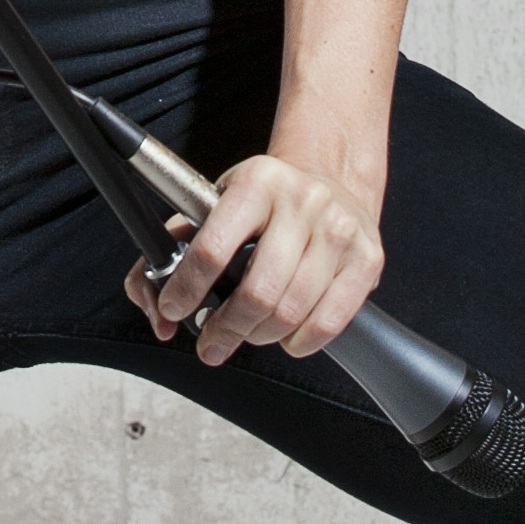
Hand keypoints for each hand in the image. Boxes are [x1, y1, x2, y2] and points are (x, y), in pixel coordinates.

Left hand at [123, 139, 385, 367]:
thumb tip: (157, 315)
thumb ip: (166, 256)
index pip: (212, 248)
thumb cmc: (262, 205)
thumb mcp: (209, 209)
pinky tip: (286, 336)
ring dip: (260, 336)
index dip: (187, 289)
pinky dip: (300, 343)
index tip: (175, 310)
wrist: (329, 180)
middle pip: (256, 292)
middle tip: (211, 340)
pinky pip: (328, 323)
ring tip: (248, 333)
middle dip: (225, 328)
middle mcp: (301, 201)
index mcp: (255, 182)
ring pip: (291, 313)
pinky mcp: (367, 258)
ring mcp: (338, 229)